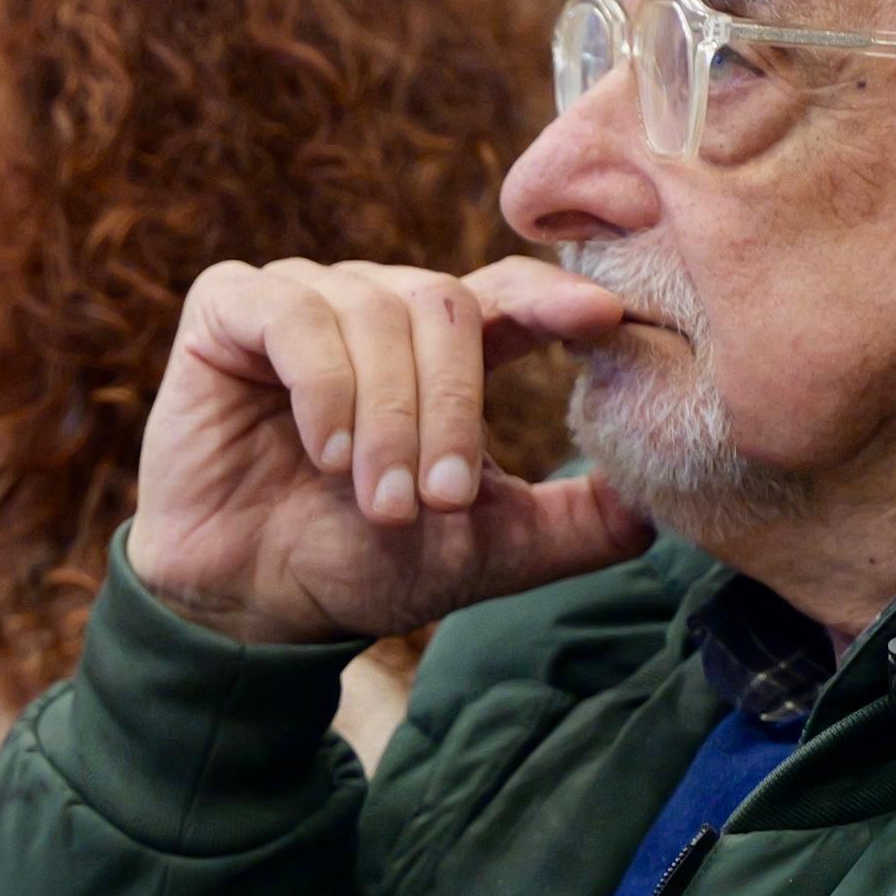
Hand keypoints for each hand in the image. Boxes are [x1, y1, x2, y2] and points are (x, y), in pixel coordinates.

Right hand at [127, 253, 653, 645]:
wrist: (252, 604)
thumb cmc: (364, 563)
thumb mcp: (492, 547)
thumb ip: (579, 521)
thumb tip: (666, 500)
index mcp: (443, 344)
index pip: (511, 292)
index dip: (555, 298)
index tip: (602, 323)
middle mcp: (375, 304)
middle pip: (445, 305)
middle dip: (450, 408)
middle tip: (437, 500)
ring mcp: (303, 299)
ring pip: (372, 313)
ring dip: (385, 417)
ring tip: (373, 500)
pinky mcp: (229, 309)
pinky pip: (294, 317)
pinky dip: (322, 387)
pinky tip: (323, 453)